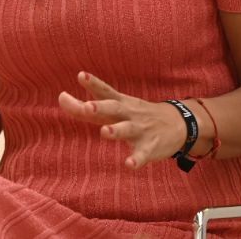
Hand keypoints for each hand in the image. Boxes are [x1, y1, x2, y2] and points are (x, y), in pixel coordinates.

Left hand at [57, 71, 191, 169]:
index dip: (93, 84)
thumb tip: (61, 97)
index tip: (81, 75)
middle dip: (100, 107)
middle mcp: (129, 114)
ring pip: (126, 130)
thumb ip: (92, 102)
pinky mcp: (149, 147)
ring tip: (104, 132)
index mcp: (121, 104)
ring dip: (115, 131)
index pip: (105, 92)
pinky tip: (129, 164)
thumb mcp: (120, 105)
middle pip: (113, 109)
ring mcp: (140, 130)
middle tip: (86, 106)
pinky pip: (142, 155)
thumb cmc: (139, 115)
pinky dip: (136, 159)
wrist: (178, 124)